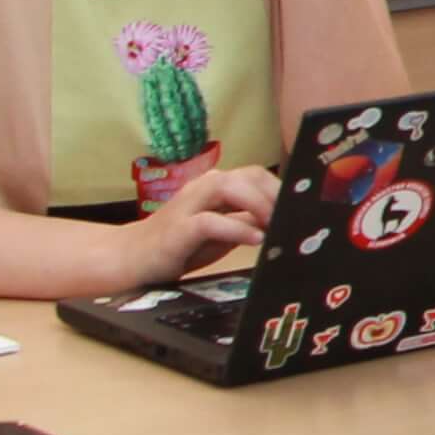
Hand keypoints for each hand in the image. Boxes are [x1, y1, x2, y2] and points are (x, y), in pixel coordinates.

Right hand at [114, 165, 279, 283]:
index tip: (304, 208)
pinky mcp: (177, 229)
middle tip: (295, 219)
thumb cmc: (181, 245)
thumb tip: (287, 223)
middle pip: (248, 175)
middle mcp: (202, 188)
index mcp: (216, 186)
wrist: (129, 259)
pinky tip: (255, 241)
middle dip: (276, 195)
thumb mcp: (223, 232)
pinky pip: (209, 221)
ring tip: (277, 225)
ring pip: (228, 187)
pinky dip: (236, 229)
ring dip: (259, 204)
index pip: (256, 175)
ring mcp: (187, 206)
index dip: (282, 189)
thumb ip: (248, 222)